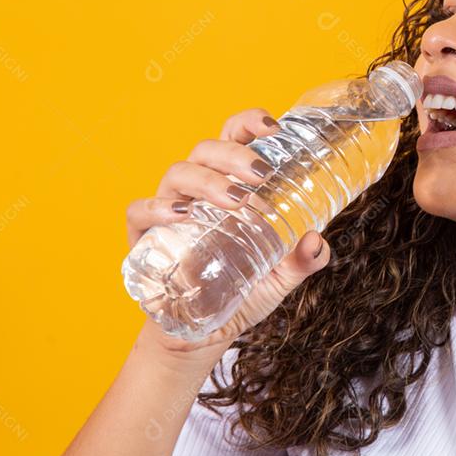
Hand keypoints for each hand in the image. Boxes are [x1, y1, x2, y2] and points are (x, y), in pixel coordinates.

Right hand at [125, 108, 331, 355]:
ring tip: (236, 200)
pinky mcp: (144, 237)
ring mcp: (169, 209)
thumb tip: (316, 240)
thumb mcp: (281, 277)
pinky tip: (180, 214)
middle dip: (234, 154)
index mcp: (231, 183)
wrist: (206, 333)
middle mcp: (198, 189)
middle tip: (262, 174)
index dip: (250, 123)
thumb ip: (304, 259)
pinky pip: (139, 211)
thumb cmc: (243, 290)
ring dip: (208, 180)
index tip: (274, 128)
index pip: (235, 138)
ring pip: (179, 172)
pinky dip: (157, 207)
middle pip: (207, 149)